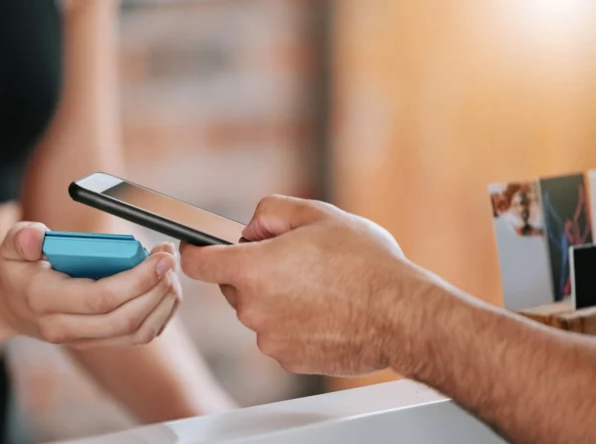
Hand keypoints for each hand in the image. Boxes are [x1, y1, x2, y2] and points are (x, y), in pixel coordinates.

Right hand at [0, 222, 181, 348]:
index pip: (100, 299)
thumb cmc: (17, 268)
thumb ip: (22, 238)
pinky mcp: (99, 341)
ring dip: (163, 304)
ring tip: (172, 273)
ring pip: (137, 333)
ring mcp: (84, 339)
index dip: (138, 280)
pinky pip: (138, 336)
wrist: (8, 304)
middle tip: (171, 259)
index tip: (162, 257)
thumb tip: (36, 235)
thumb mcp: (12, 246)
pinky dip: (160, 314)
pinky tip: (165, 288)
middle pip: (125, 320)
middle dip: (157, 290)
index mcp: (45, 301)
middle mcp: (65, 328)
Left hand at [180, 195, 431, 376]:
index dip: (194, 252)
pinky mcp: (288, 359)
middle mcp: (253, 308)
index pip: (197, 263)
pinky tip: (325, 312)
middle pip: (233, 286)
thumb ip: (271, 212)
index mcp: (252, 269)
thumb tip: (252, 226)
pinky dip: (294, 324)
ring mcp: (269, 338)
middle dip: (254, 272)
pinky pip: (279, 335)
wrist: (400, 315)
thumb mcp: (318, 215)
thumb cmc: (365, 264)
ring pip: (259, 312)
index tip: (197, 248)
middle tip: (295, 262)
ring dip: (277, 299)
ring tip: (320, 289)